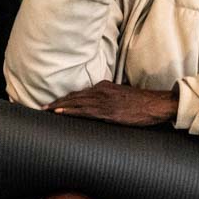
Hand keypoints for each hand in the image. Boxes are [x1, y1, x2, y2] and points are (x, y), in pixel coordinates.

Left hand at [47, 81, 177, 126]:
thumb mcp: (122, 96)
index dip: (64, 98)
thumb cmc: (142, 103)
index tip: (52, 103)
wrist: (156, 104)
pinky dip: (70, 111)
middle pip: (74, 96)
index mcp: (104, 86)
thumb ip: (109, 98)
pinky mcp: (108, 111)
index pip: (79, 93)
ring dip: (59, 106)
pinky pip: (84, 111)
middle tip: (42, 108)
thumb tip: (100, 106)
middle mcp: (101, 90)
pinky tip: (60, 112)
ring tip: (46, 111)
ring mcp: (104, 101)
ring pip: (76, 102)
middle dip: (57, 102)